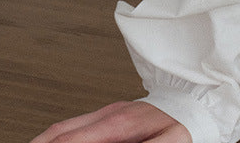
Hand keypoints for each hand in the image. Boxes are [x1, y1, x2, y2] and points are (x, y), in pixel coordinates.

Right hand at [28, 101, 190, 142]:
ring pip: (63, 127)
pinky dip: (56, 137)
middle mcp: (109, 114)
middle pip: (61, 132)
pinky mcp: (109, 116)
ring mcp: (107, 113)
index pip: (74, 139)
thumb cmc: (184, 124)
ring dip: (43, 142)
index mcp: (120, 122)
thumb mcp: (171, 142)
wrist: (196, 102)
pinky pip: (73, 125)